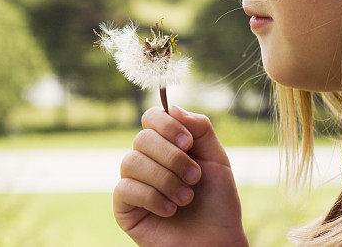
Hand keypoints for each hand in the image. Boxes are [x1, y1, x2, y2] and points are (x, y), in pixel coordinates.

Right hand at [113, 105, 248, 246]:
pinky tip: (170, 211)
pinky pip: (125, 189)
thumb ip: (200, 128)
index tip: (188, 143)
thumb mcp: (217, 158)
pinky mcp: (124, 208)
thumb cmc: (217, 203)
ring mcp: (133, 183)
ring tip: (186, 198)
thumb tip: (172, 108)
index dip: (167, 125)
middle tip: (195, 177)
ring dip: (165, 179)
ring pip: (131, 162)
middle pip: (142, 139)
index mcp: (166, 145)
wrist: (217, 241)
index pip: (151, 118)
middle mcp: (146, 161)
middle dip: (173, 158)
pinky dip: (152, 197)